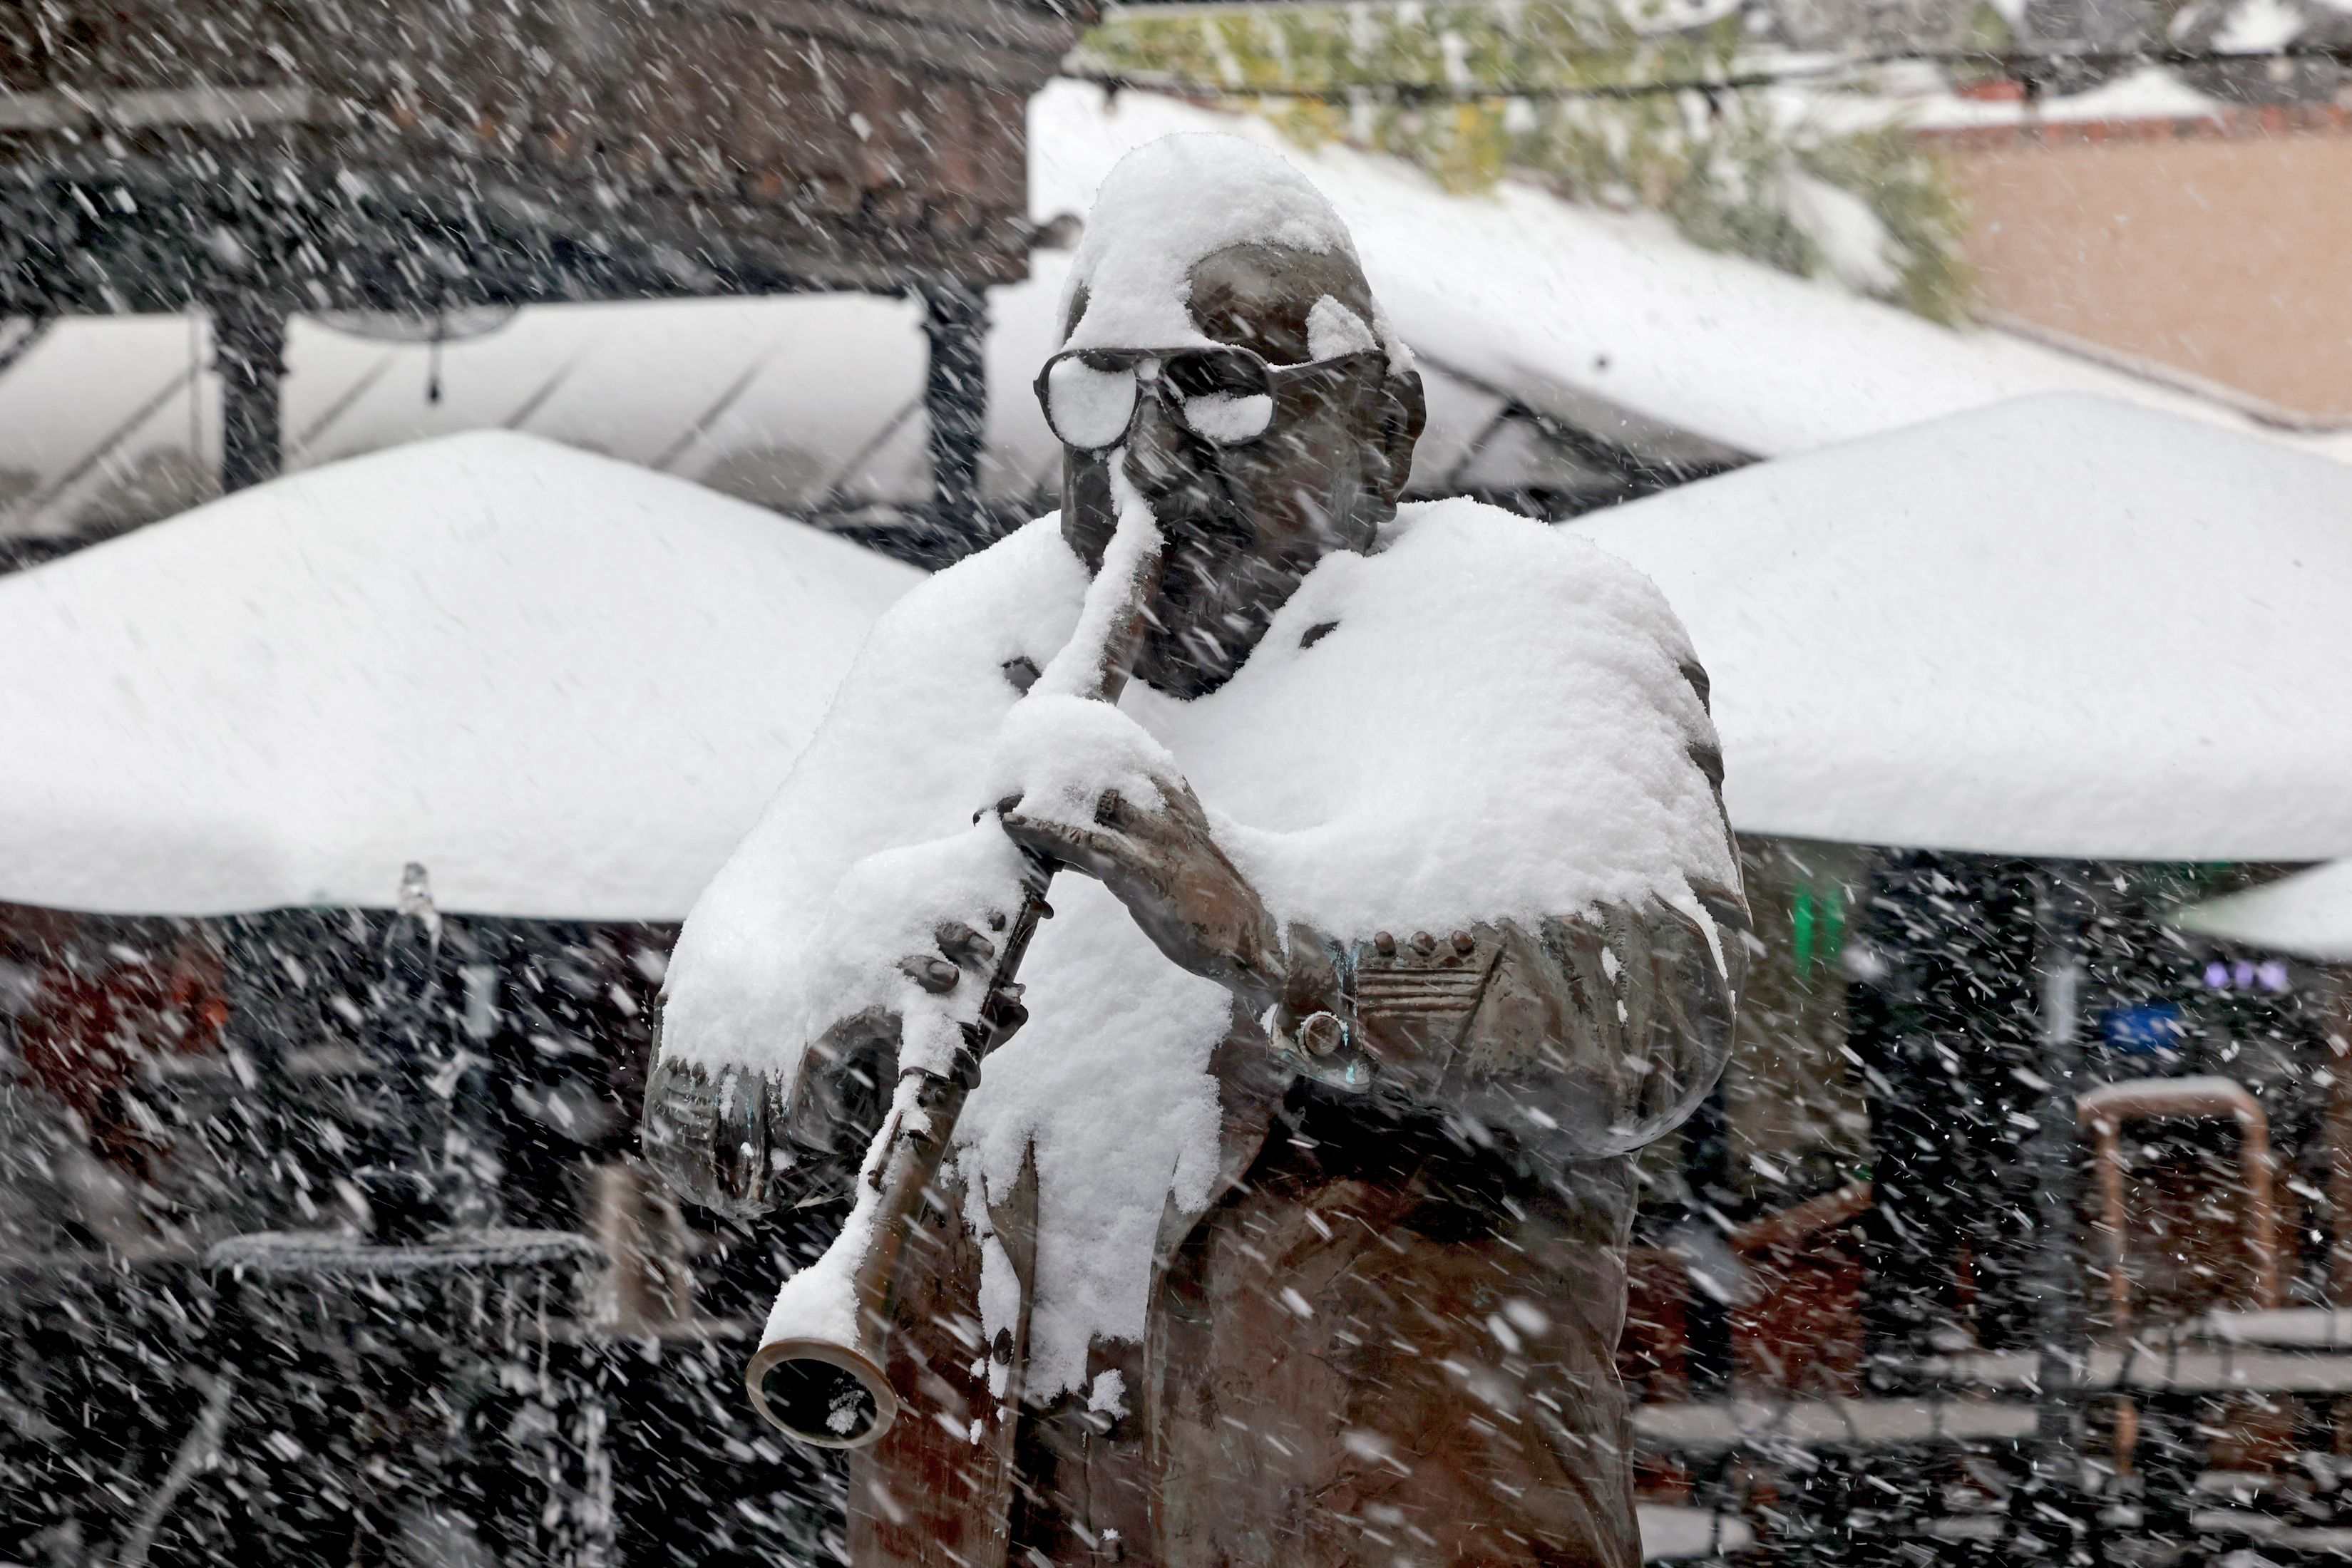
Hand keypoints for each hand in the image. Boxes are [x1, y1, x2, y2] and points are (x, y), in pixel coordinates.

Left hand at [997, 773, 1285, 1009]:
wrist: (1261, 943)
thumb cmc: (1220, 911)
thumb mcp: (1176, 869)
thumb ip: (1140, 849)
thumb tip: (1092, 848)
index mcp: (1178, 807)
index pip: (1127, 761)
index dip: (1085, 747)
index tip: (1045, 735)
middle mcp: (1168, 814)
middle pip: (1102, 770)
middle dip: (1056, 762)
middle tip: (1009, 755)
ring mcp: (1159, 842)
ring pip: (1089, 799)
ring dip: (1042, 790)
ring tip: (997, 783)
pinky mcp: (1147, 875)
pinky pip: (1087, 845)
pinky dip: (1047, 831)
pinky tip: (1014, 824)